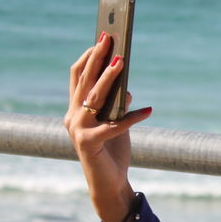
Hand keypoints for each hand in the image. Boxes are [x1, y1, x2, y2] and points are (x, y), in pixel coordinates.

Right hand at [65, 32, 152, 221]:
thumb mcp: (116, 122)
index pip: (77, 75)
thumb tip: (127, 88)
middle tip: (110, 39)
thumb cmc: (112, 150)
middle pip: (85, 80)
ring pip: (94, 97)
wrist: (109, 183)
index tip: (102, 38)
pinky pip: (115, 125)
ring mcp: (78, 130)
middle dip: (98, 57)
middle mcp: (72, 116)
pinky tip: (148, 110)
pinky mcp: (89, 144)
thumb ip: (117, 104)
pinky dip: (132, 117)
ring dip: (109, 78)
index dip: (88, 56)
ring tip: (123, 62)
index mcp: (75, 108)